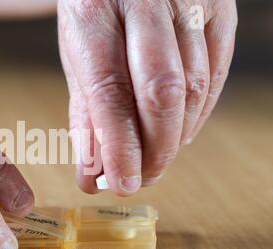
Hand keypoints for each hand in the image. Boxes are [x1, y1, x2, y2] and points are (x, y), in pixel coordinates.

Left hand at [58, 0, 236, 194]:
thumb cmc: (97, 13)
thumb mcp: (78, 57)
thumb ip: (86, 114)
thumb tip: (93, 175)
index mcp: (94, 13)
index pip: (110, 91)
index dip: (120, 146)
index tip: (123, 182)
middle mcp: (144, 2)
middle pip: (162, 92)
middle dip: (156, 149)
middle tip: (144, 177)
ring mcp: (187, 1)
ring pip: (194, 86)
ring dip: (178, 135)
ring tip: (158, 155)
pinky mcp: (219, 8)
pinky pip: (216, 73)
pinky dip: (199, 112)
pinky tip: (181, 129)